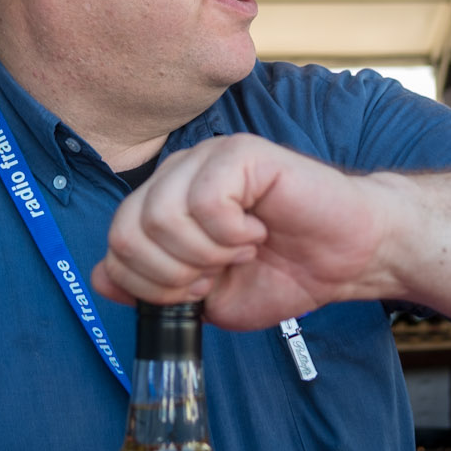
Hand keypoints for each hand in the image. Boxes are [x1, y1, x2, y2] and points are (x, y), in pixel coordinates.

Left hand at [90, 134, 394, 330]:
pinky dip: (232, 233)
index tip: (198, 288)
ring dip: (206, 252)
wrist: (350, 258)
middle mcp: (178, 175)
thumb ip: (152, 288)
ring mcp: (207, 158)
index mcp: (165, 204)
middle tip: (220, 270)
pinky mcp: (242, 153)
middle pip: (127, 232)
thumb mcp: (206, 297)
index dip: (152, 286)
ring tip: (243, 250)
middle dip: (174, 273)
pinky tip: (256, 232)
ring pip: (161, 216)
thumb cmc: (285, 272)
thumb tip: (100, 278)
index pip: (115, 246)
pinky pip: (205, 200)